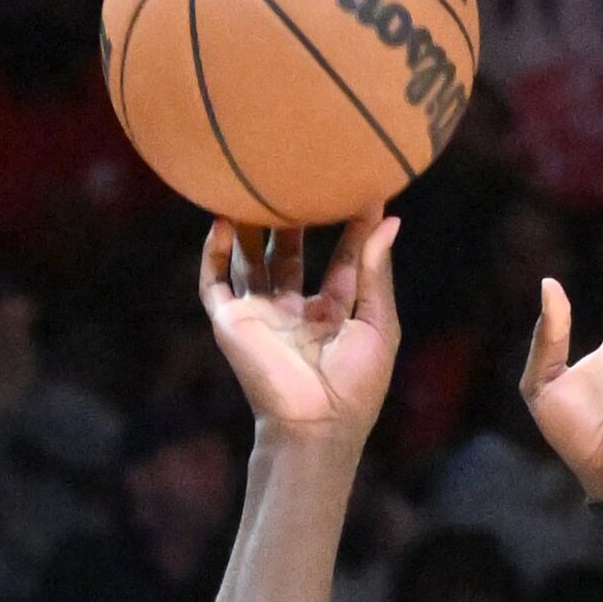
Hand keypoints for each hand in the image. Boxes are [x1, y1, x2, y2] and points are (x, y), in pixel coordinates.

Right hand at [197, 204, 401, 445]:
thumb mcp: (378, 324)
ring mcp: (260, 316)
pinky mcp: (232, 324)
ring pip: (248, 260)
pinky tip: (219, 221)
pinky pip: (214, 283)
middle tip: (301, 175)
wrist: (316, 426)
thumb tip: (390, 220)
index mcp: (331, 315)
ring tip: (252, 183)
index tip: (363, 189)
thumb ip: (376, 272)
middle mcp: (292, 311)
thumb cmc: (355, 387)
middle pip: (287, 253)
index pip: (340, 259)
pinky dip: (212, 254)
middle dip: (293, 217)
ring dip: (247, 226)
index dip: (351, 226)